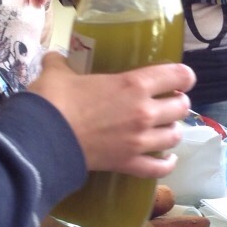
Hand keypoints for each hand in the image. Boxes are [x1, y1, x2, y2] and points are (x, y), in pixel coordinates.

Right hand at [29, 54, 194, 175]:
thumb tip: (53, 58)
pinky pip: (159, 168)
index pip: (177, 76)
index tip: (181, 78)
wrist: (42, 137)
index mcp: (134, 84)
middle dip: (177, 103)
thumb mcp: (57, 73)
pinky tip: (168, 159)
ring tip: (164, 128)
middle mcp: (144, 112)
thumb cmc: (53, 100)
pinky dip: (166, 164)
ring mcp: (139, 141)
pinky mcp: (128, 164)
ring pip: (174, 136)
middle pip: (181, 107)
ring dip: (172, 130)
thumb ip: (60, 63)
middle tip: (167, 103)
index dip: (184, 76)